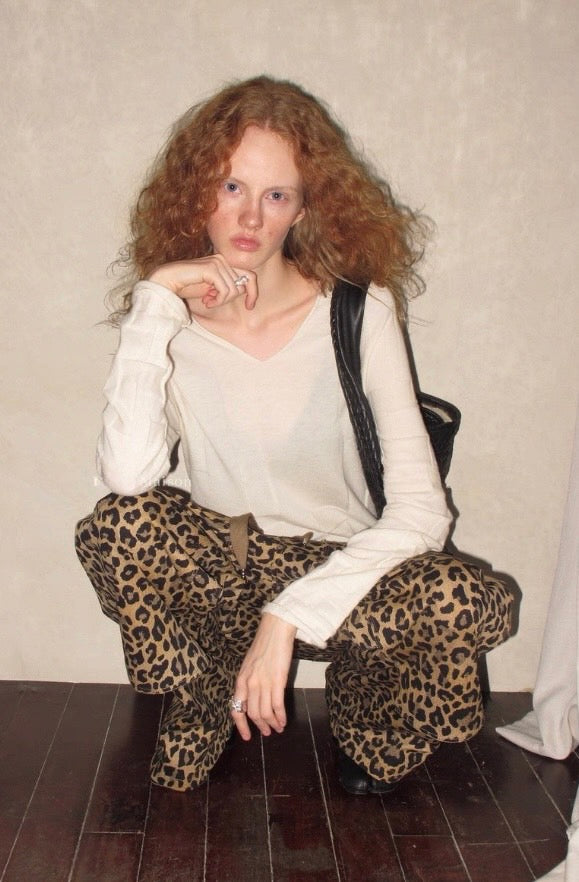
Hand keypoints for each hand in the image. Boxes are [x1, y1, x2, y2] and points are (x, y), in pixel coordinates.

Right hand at [147, 255, 257, 311]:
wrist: (168, 282)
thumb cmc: (188, 286)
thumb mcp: (212, 288)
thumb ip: (227, 287)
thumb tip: (242, 290)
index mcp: (224, 263)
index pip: (250, 276)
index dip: (253, 292)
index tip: (249, 306)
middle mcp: (222, 260)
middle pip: (242, 285)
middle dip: (229, 298)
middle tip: (212, 301)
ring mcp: (217, 262)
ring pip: (233, 290)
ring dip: (220, 301)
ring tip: (207, 301)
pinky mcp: (211, 268)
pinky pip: (225, 290)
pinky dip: (218, 300)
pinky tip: (206, 301)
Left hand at [231, 613, 296, 740]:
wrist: (275, 630)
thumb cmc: (264, 645)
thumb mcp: (250, 664)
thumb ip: (249, 681)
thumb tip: (253, 698)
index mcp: (241, 680)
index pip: (236, 709)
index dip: (241, 725)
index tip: (247, 736)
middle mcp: (249, 684)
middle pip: (253, 714)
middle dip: (260, 726)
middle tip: (267, 733)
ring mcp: (263, 682)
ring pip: (265, 712)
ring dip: (272, 724)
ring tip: (277, 729)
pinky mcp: (277, 680)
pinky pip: (277, 705)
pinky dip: (281, 716)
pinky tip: (284, 721)